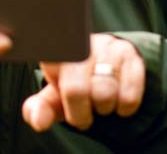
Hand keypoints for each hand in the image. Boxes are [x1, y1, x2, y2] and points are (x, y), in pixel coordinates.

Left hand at [22, 33, 144, 131]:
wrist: (106, 67)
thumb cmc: (74, 86)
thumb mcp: (55, 98)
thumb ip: (42, 109)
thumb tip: (37, 121)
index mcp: (56, 54)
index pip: (56, 77)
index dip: (67, 105)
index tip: (70, 108)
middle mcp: (81, 44)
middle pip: (77, 90)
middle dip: (82, 112)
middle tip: (84, 111)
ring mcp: (106, 46)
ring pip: (106, 92)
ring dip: (104, 107)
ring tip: (100, 100)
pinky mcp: (129, 54)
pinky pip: (129, 95)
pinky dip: (124, 107)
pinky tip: (117, 97)